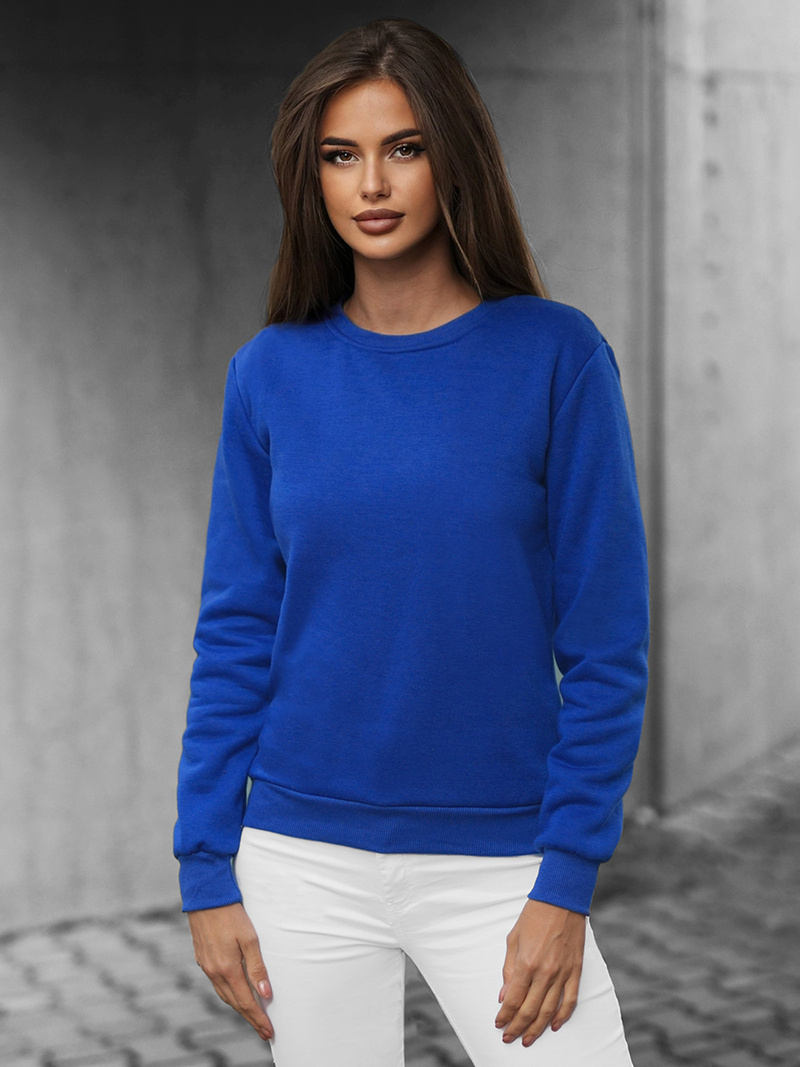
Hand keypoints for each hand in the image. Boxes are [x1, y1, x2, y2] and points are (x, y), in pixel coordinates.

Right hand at [188, 902, 272, 1040]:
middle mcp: (214, 972)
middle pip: (235, 1003)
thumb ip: (257, 966)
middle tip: (264, 1030)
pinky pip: (217, 984)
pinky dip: (229, 993)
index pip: (246, 1002)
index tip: (269, 1031)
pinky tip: (236, 992)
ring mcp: (206, 966)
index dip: (258, 1018)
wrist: (205, 896)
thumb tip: (266, 993)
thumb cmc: (230, 913)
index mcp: (227, 969)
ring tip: (253, 1014)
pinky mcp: (202, 958)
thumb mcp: (249, 938)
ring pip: (225, 995)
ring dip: (239, 1007)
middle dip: (250, 1017)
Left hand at [494, 898, 585, 1046]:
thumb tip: (505, 995)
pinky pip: (570, 1000)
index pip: (513, 1000)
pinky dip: (562, 1016)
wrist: (561, 900)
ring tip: (528, 1039)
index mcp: (526, 964)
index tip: (498, 1024)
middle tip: (509, 1038)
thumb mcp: (513, 939)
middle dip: (517, 1027)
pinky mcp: (576, 971)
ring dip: (537, 1028)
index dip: (505, 1016)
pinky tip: (553, 1026)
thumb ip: (509, 969)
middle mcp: (545, 973)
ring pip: (549, 1011)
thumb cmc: (534, 916)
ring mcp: (562, 974)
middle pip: (530, 1010)